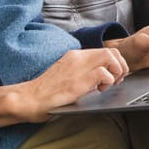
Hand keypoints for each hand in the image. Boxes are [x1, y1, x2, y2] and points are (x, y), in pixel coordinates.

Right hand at [0, 48, 128, 124]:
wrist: (29, 99)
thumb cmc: (46, 93)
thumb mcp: (66, 76)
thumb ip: (82, 73)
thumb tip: (101, 78)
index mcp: (74, 56)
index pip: (104, 50)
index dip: (115, 62)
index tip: (114, 76)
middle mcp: (77, 57)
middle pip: (111, 51)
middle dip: (120, 65)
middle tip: (117, 80)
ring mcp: (78, 68)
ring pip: (110, 57)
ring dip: (116, 71)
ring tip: (109, 85)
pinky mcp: (78, 81)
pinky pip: (103, 73)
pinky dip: (108, 81)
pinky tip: (99, 90)